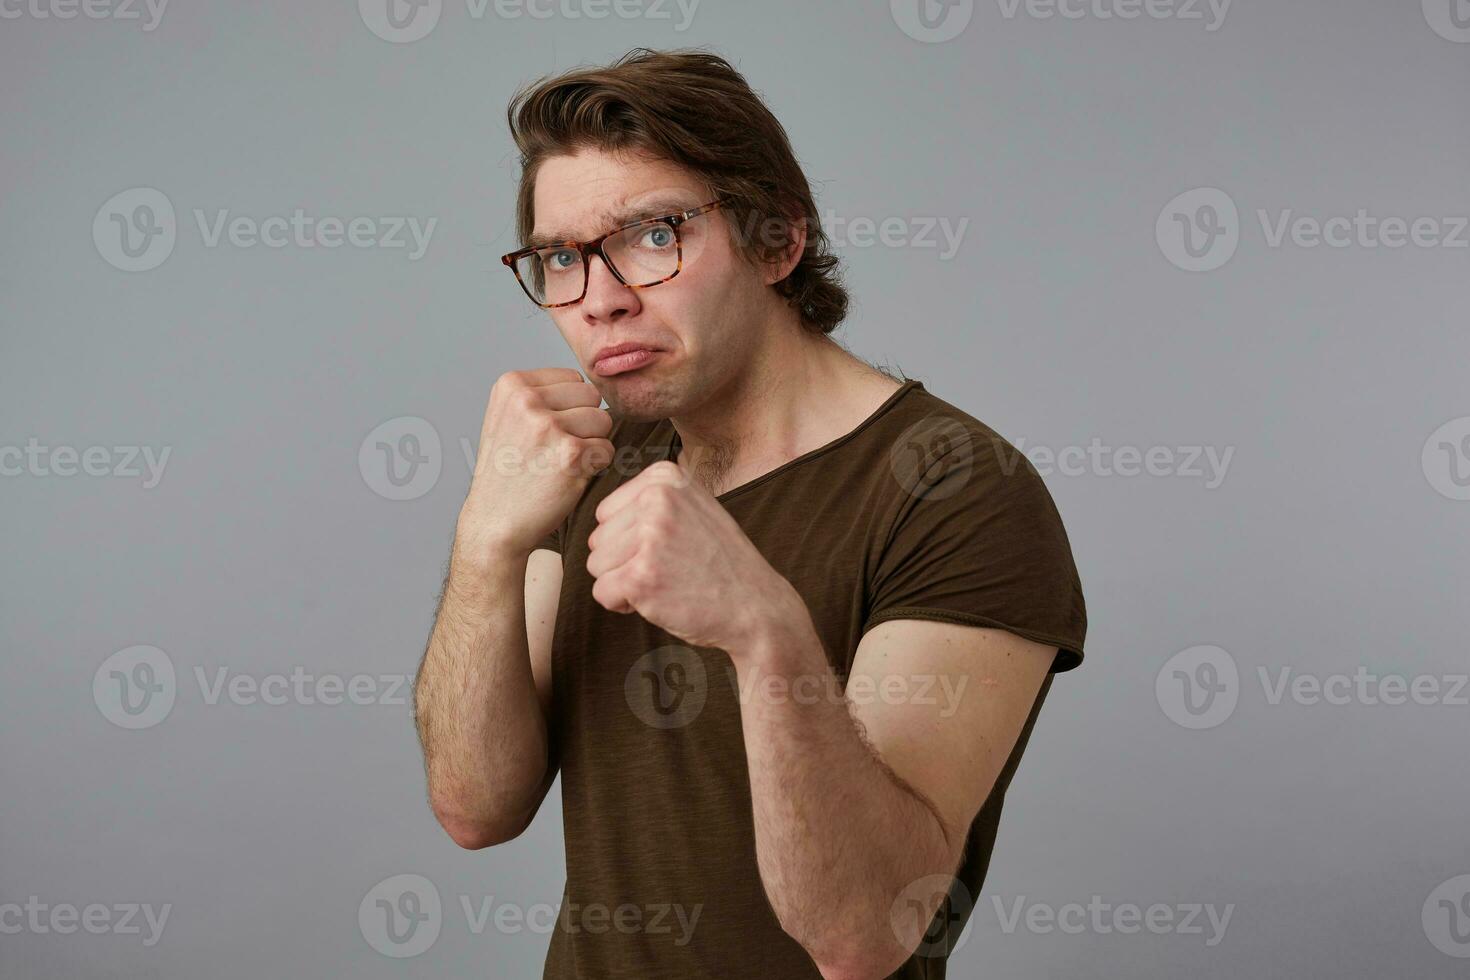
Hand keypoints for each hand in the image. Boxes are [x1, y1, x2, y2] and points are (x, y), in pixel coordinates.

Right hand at [456, 368, 613, 561]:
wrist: (495, 522)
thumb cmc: (507, 473)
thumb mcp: (507, 418)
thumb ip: (540, 394)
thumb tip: (587, 383)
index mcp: (512, 384)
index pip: (573, 378)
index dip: (570, 407)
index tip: (545, 432)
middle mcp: (528, 401)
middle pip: (591, 396)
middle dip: (584, 422)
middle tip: (556, 449)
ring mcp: (549, 427)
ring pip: (604, 421)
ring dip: (591, 444)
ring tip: (562, 462)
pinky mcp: (571, 454)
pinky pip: (607, 449)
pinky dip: (596, 466)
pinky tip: (569, 477)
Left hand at [585, 461, 809, 654]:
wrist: (756, 606)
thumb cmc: (720, 563)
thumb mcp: (692, 508)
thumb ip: (650, 501)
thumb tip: (600, 513)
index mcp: (666, 476)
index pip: (606, 512)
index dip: (630, 539)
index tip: (669, 547)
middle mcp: (656, 498)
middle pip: (598, 538)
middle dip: (624, 562)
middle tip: (671, 569)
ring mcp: (650, 536)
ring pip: (596, 565)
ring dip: (624, 583)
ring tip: (667, 581)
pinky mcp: (641, 575)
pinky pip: (602, 592)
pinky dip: (624, 604)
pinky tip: (661, 599)